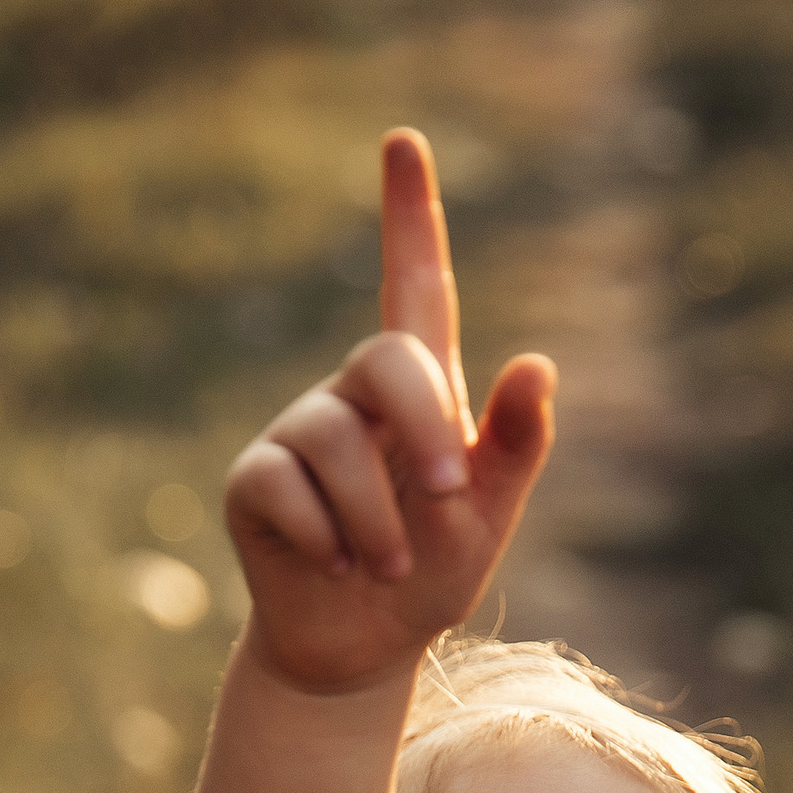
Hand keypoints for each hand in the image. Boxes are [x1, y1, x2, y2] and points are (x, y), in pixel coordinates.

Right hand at [222, 127, 554, 697]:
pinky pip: (287, 486)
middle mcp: (352, 396)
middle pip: (386, 358)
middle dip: (424, 429)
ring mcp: (297, 434)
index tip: (403, 141)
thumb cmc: (431, 573)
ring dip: (380, 516)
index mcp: (418, 391)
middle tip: (450, 498)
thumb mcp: (489, 515)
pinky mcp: (254, 482)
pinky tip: (334, 562)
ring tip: (388, 563)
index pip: (415, 285)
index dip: (409, 215)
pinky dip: (326, 535)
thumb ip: (515, 445)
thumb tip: (538, 363)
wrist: (361, 651)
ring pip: (335, 439)